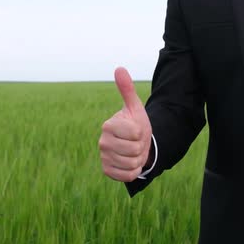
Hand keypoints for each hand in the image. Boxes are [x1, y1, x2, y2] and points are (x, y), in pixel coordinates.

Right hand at [99, 67, 152, 181]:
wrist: (134, 144)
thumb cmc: (135, 124)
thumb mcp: (134, 107)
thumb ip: (127, 89)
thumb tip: (119, 68)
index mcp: (108, 125)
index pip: (135, 133)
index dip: (141, 132)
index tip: (136, 130)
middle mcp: (102, 142)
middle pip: (135, 149)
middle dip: (141, 147)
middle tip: (136, 142)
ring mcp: (103, 157)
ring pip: (132, 163)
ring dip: (138, 159)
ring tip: (134, 152)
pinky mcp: (107, 171)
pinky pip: (128, 175)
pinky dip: (134, 171)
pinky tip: (130, 163)